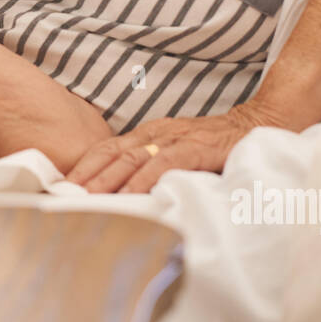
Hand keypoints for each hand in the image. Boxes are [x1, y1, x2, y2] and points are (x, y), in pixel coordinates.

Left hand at [63, 101, 281, 193]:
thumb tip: (123, 195)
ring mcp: (176, 137)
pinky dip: (146, 177)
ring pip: (133, 156)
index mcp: (148, 134)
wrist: (258, 123)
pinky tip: (132, 194)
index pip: (107, 149)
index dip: (83, 167)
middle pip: (112, 153)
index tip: (62, 187)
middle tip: (64, 196)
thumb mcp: (178, 152)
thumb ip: (154, 167)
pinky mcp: (197, 146)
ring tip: (88, 199)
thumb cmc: (215, 145)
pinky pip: (166, 161)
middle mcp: (157, 133)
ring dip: (108, 179)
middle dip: (86, 175)